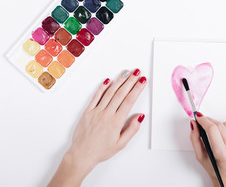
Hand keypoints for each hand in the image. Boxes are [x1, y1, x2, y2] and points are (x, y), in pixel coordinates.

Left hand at [48, 69, 146, 186]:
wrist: (82, 155)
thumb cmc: (101, 151)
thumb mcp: (121, 144)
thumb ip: (132, 129)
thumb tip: (140, 116)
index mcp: (116, 122)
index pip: (129, 101)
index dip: (137, 89)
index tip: (143, 81)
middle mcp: (106, 114)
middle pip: (121, 93)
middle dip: (130, 81)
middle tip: (137, 72)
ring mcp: (96, 112)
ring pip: (109, 92)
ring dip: (119, 81)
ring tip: (126, 72)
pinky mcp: (87, 112)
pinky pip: (95, 97)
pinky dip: (102, 87)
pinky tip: (108, 80)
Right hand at [190, 113, 225, 186]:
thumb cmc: (215, 170)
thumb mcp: (200, 156)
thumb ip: (195, 139)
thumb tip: (194, 124)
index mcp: (221, 153)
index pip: (212, 129)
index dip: (203, 120)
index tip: (198, 117)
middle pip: (219, 125)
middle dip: (209, 121)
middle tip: (203, 122)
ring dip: (219, 124)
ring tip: (215, 132)